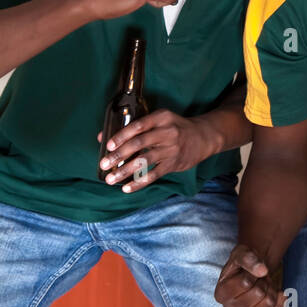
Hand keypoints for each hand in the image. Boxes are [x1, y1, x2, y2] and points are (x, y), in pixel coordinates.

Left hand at [97, 108, 223, 191]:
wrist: (203, 137)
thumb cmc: (174, 127)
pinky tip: (127, 188)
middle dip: (119, 155)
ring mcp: (171, 149)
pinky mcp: (174, 163)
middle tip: (104, 164)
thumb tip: (103, 137)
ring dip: (126, 171)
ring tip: (111, 180)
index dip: (122, 136)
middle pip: (139, 143)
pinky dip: (139, 182)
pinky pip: (154, 174)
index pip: (138, 126)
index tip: (108, 146)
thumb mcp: (159, 120)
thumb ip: (134, 127)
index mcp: (161, 117)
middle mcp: (167, 132)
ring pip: (145, 161)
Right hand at [215, 244, 283, 306]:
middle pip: (258, 294)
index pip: (245, 283)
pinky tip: (275, 291)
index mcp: (221, 294)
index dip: (252, 273)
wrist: (252, 272)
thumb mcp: (241, 253)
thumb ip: (248, 259)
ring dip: (271, 288)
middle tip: (258, 278)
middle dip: (263, 281)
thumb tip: (262, 270)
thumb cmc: (243, 263)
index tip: (250, 271)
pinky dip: (280, 298)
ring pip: (269, 302)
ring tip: (264, 284)